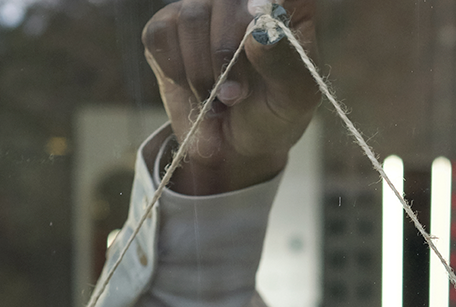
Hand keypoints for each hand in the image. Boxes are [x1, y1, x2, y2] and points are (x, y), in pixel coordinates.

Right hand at [142, 0, 320, 193]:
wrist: (237, 143)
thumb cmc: (273, 113)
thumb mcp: (294, 98)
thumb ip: (284, 63)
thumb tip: (260, 32)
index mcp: (286, 6)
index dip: (263, 6)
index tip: (257, 26)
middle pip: (225, 2)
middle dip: (224, 54)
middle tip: (233, 97)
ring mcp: (203, 8)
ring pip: (191, 18)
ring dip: (200, 71)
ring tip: (216, 101)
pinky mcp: (168, 26)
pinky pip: (161, 33)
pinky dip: (175, 70)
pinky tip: (194, 89)